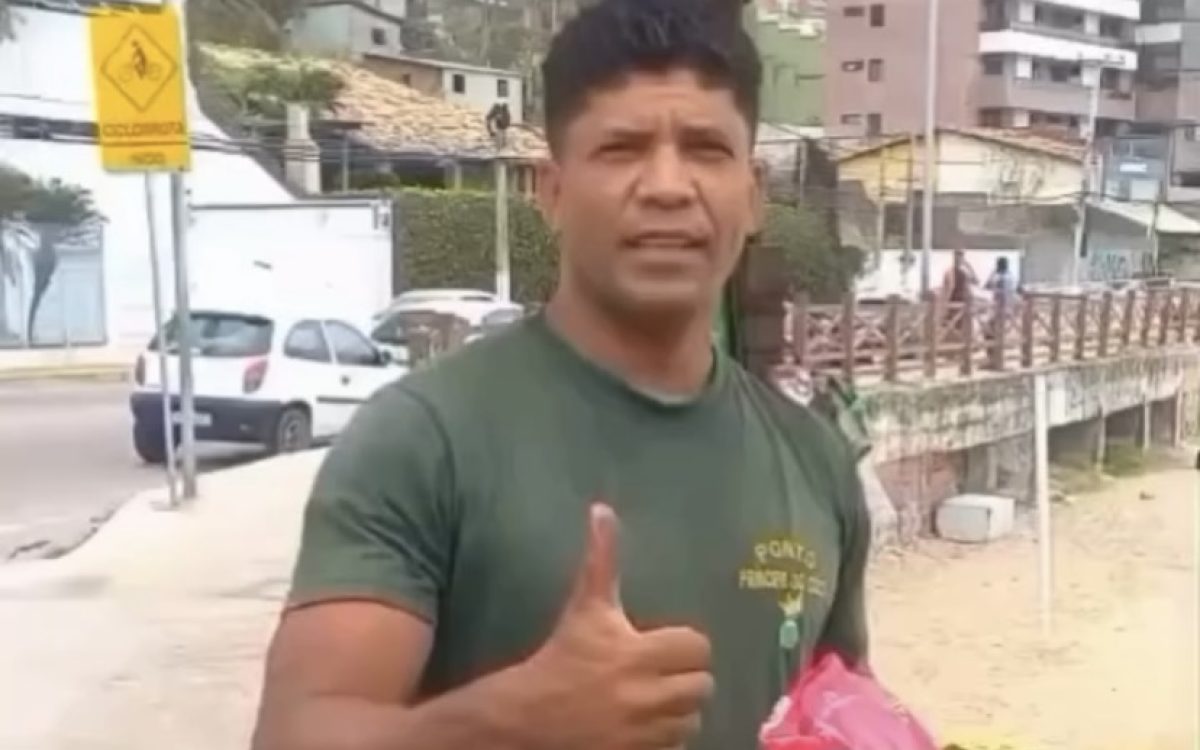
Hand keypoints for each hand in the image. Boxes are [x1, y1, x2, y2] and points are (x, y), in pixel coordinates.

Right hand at [521, 503, 712, 749]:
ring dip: (679, 711)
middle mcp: (644, 696)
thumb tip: (602, 510)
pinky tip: (647, 726)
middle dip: (687, 679)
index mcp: (635, 654)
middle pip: (702, 687)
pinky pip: (675, 749)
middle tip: (666, 673)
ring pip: (692, 722)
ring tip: (657, 700)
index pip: (697, 648)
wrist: (524, 716)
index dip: (686, 645)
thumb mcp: (585, 606)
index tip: (667, 645)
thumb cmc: (561, 655)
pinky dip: (666, 739)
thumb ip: (601, 559)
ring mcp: (642, 733)